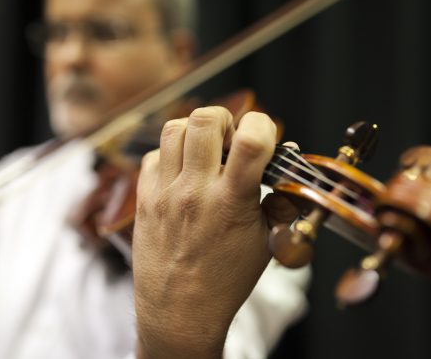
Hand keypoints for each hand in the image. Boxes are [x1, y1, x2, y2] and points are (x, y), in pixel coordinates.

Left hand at [133, 107, 296, 357]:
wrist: (179, 311)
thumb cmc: (226, 280)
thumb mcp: (266, 243)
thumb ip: (277, 203)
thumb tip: (286, 172)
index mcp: (231, 202)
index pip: (251, 140)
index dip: (263, 126)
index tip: (263, 137)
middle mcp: (194, 191)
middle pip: (204, 120)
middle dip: (224, 120)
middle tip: (230, 139)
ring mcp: (164, 193)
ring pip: (174, 128)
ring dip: (195, 132)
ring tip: (206, 151)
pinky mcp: (145, 199)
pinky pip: (153, 155)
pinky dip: (171, 154)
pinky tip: (183, 172)